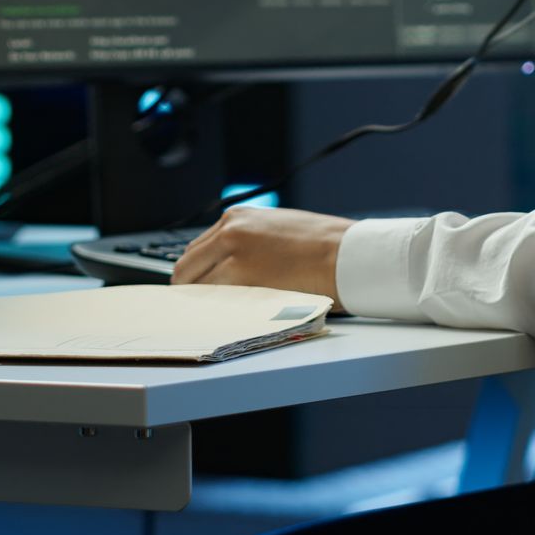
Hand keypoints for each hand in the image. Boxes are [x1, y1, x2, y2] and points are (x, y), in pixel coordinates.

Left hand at [170, 207, 353, 307]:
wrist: (347, 254)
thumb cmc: (323, 246)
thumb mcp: (277, 229)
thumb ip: (249, 242)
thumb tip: (231, 266)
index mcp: (237, 217)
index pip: (198, 248)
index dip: (196, 272)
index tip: (197, 288)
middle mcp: (230, 230)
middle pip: (188, 265)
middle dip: (190, 288)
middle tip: (197, 308)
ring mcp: (233, 252)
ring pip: (196, 284)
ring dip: (201, 301)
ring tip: (213, 316)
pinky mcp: (241, 275)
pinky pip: (213, 297)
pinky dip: (214, 309)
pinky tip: (223, 318)